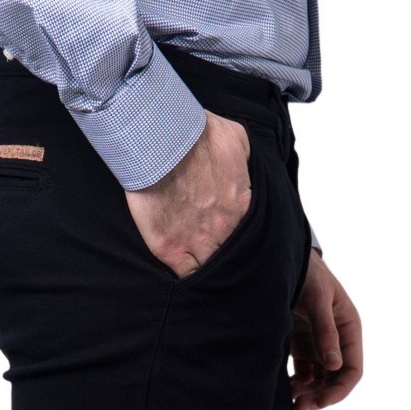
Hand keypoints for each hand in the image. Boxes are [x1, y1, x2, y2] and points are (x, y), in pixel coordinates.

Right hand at [125, 112, 250, 277]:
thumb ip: (243, 158)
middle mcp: (224, 229)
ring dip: (209, 267)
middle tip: (218, 252)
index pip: (249, 235)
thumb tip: (244, 164)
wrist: (161, 140)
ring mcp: (197, 241)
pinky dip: (188, 276)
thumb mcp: (234, 138)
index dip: (240, 239)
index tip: (231, 235)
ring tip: (204, 267)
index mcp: (242, 206)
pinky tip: (187, 272)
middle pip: (231, 255)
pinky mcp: (169, 248)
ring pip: (210, 268)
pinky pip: (185, 275)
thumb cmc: (195, 133)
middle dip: (227, 255)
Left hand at [290, 252, 362, 409]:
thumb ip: (325, 332)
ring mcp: (320, 344)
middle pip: (335, 380)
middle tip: (299, 405)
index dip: (338, 391)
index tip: (319, 403)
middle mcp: (338, 340)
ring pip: (319, 380)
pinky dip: (297, 383)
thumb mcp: (317, 300)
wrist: (285, 261)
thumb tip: (334, 366)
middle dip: (321, 396)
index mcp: (350, 329)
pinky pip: (304, 373)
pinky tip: (284, 388)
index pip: (352, 371)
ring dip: (308, 392)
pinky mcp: (303, 345)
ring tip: (290, 398)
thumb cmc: (307, 275)